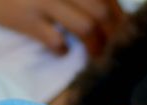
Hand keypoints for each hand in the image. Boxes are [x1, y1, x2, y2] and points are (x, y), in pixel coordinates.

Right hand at [0, 0, 123, 55]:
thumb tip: (106, 11)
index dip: (119, 16)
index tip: (122, 31)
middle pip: (101, 12)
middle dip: (112, 35)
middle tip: (112, 50)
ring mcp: (43, 0)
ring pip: (84, 27)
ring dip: (94, 47)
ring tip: (94, 56)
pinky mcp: (25, 18)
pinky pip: (56, 40)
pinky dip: (62, 50)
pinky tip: (61, 51)